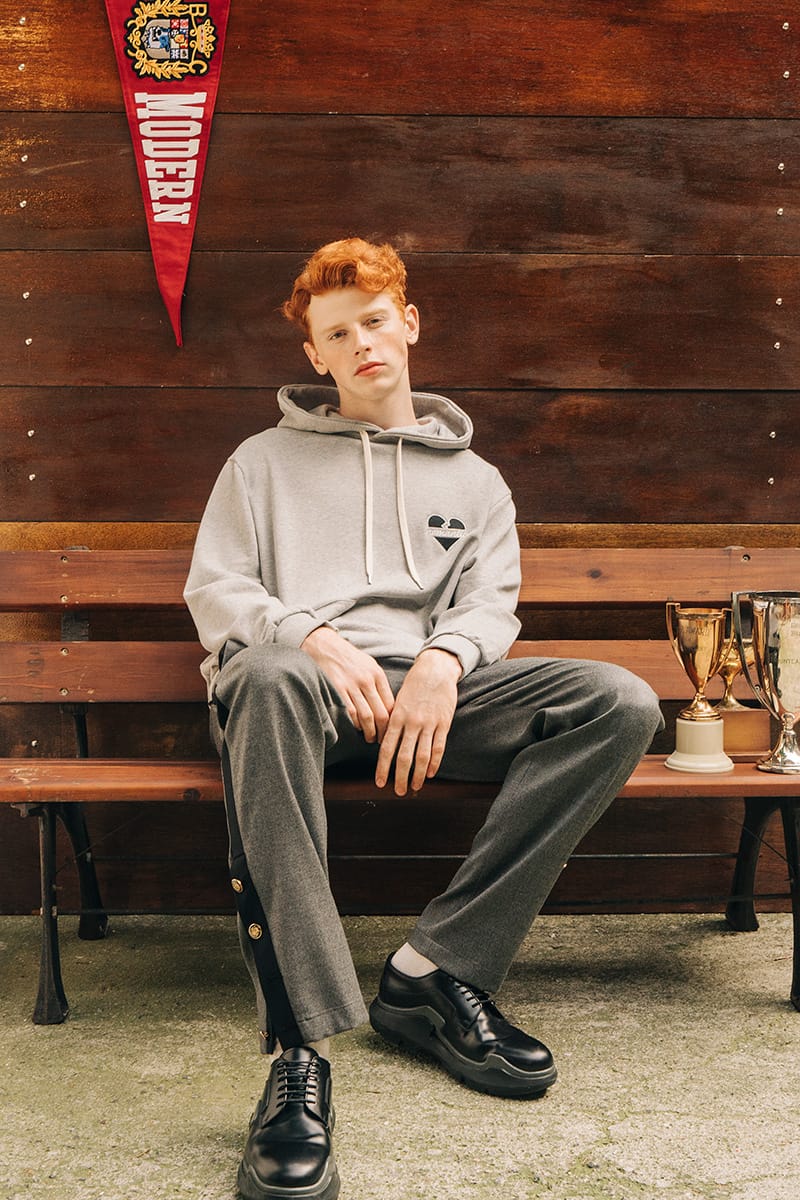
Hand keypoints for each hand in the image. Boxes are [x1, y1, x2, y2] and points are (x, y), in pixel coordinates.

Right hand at [301, 626, 394, 742]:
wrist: (324, 646)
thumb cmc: (348, 658)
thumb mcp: (369, 665)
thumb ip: (378, 684)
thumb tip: (388, 707)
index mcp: (377, 674)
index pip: (391, 705)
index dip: (392, 722)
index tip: (391, 731)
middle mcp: (366, 680)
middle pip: (381, 714)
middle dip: (383, 732)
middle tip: (382, 740)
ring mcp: (351, 685)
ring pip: (366, 717)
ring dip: (370, 732)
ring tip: (370, 738)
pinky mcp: (336, 690)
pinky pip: (350, 713)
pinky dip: (355, 724)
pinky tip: (356, 728)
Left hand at [375, 649, 461, 795]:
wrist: (434, 670)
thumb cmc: (414, 686)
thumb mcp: (398, 702)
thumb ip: (393, 722)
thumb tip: (385, 742)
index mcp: (397, 718)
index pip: (387, 749)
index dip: (382, 768)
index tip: (380, 782)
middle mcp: (411, 723)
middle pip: (404, 757)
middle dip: (400, 777)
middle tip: (398, 792)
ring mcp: (429, 724)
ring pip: (422, 756)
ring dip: (417, 775)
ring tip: (414, 787)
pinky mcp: (444, 723)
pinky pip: (438, 747)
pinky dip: (434, 763)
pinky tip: (430, 773)